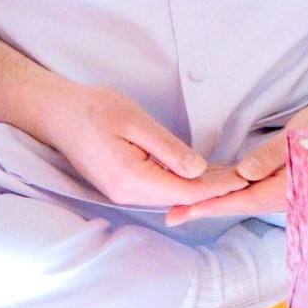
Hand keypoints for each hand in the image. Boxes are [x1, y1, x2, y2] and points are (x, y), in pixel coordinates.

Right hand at [33, 81, 245, 209]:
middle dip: (216, 189)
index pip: (185, 190)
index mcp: (131, 178)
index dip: (218, 186)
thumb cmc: (95, 109)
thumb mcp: (135, 121)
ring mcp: (123, 192)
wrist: (57, 113)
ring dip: (202, 188)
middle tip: (250, 178)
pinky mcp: (123, 184)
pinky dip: (185, 183)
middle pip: (181, 198)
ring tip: (234, 176)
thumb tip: (198, 170)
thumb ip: (168, 148)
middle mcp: (127, 193)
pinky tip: (204, 174)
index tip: (245, 178)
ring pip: (172, 195)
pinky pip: (160, 188)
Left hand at [166, 102, 307, 226]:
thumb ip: (271, 157)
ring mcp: (283, 189)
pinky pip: (253, 188)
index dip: (208, 205)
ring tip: (185, 203)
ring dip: (215, 199)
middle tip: (172, 215)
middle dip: (204, 208)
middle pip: (236, 203)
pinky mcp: (285, 180)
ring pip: (243, 197)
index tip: (181, 212)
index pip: (238, 200)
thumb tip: (242, 174)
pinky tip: (218, 185)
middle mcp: (281, 194)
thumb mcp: (300, 138)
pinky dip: (232, 188)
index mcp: (284, 188)